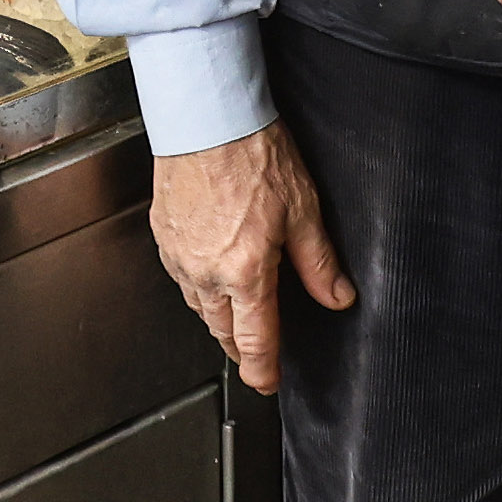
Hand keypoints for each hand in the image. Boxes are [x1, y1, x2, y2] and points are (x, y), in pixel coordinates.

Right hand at [148, 122, 352, 393]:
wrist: (206, 118)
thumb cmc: (252, 154)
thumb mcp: (302, 210)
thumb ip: (319, 262)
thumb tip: (338, 296)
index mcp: (245, 272)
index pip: (255, 340)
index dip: (264, 370)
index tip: (268, 382)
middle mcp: (207, 272)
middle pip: (222, 329)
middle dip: (240, 345)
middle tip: (255, 351)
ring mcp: (179, 256)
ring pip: (199, 306)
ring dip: (218, 317)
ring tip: (235, 315)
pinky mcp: (163, 237)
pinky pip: (181, 277)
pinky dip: (198, 286)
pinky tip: (208, 273)